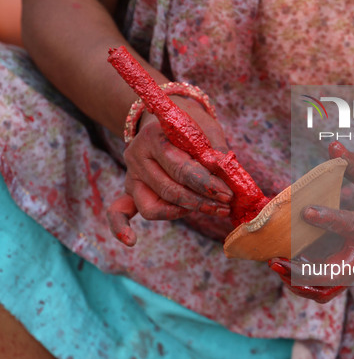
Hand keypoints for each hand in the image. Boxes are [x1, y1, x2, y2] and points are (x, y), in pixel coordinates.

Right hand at [108, 96, 232, 245]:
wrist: (164, 118)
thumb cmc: (190, 125)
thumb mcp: (206, 129)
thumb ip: (216, 151)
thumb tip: (228, 175)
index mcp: (154, 137)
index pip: (181, 169)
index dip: (207, 185)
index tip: (229, 195)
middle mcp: (137, 156)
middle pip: (169, 190)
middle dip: (201, 202)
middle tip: (225, 206)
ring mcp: (131, 175)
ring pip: (152, 206)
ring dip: (182, 212)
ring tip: (208, 209)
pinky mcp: (129, 189)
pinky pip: (120, 211)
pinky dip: (121, 226)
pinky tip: (131, 241)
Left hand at [269, 141, 353, 302]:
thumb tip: (332, 145)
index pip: (351, 226)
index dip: (328, 219)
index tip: (305, 211)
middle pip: (333, 275)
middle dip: (302, 273)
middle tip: (276, 259)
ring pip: (327, 288)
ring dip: (300, 282)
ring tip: (275, 264)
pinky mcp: (353, 273)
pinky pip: (328, 287)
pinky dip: (307, 282)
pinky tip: (287, 265)